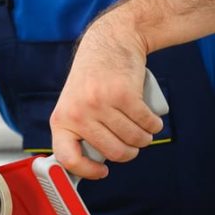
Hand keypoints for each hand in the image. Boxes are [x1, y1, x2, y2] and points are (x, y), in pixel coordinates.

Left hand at [50, 13, 163, 178]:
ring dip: (145, 139)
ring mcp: (100, 103)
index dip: (87, 171)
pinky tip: (152, 122)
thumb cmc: (93, 80)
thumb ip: (78, 132)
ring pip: (133, 139)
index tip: (103, 171)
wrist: (110, 42)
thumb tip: (84, 168)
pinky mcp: (123, 94)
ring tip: (144, 131)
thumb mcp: (74, 105)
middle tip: (133, 145)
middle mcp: (78, 113)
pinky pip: (146, 122)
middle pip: (113, 152)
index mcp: (61, 120)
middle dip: (129, 153)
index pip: (68, 158)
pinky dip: (154, 124)